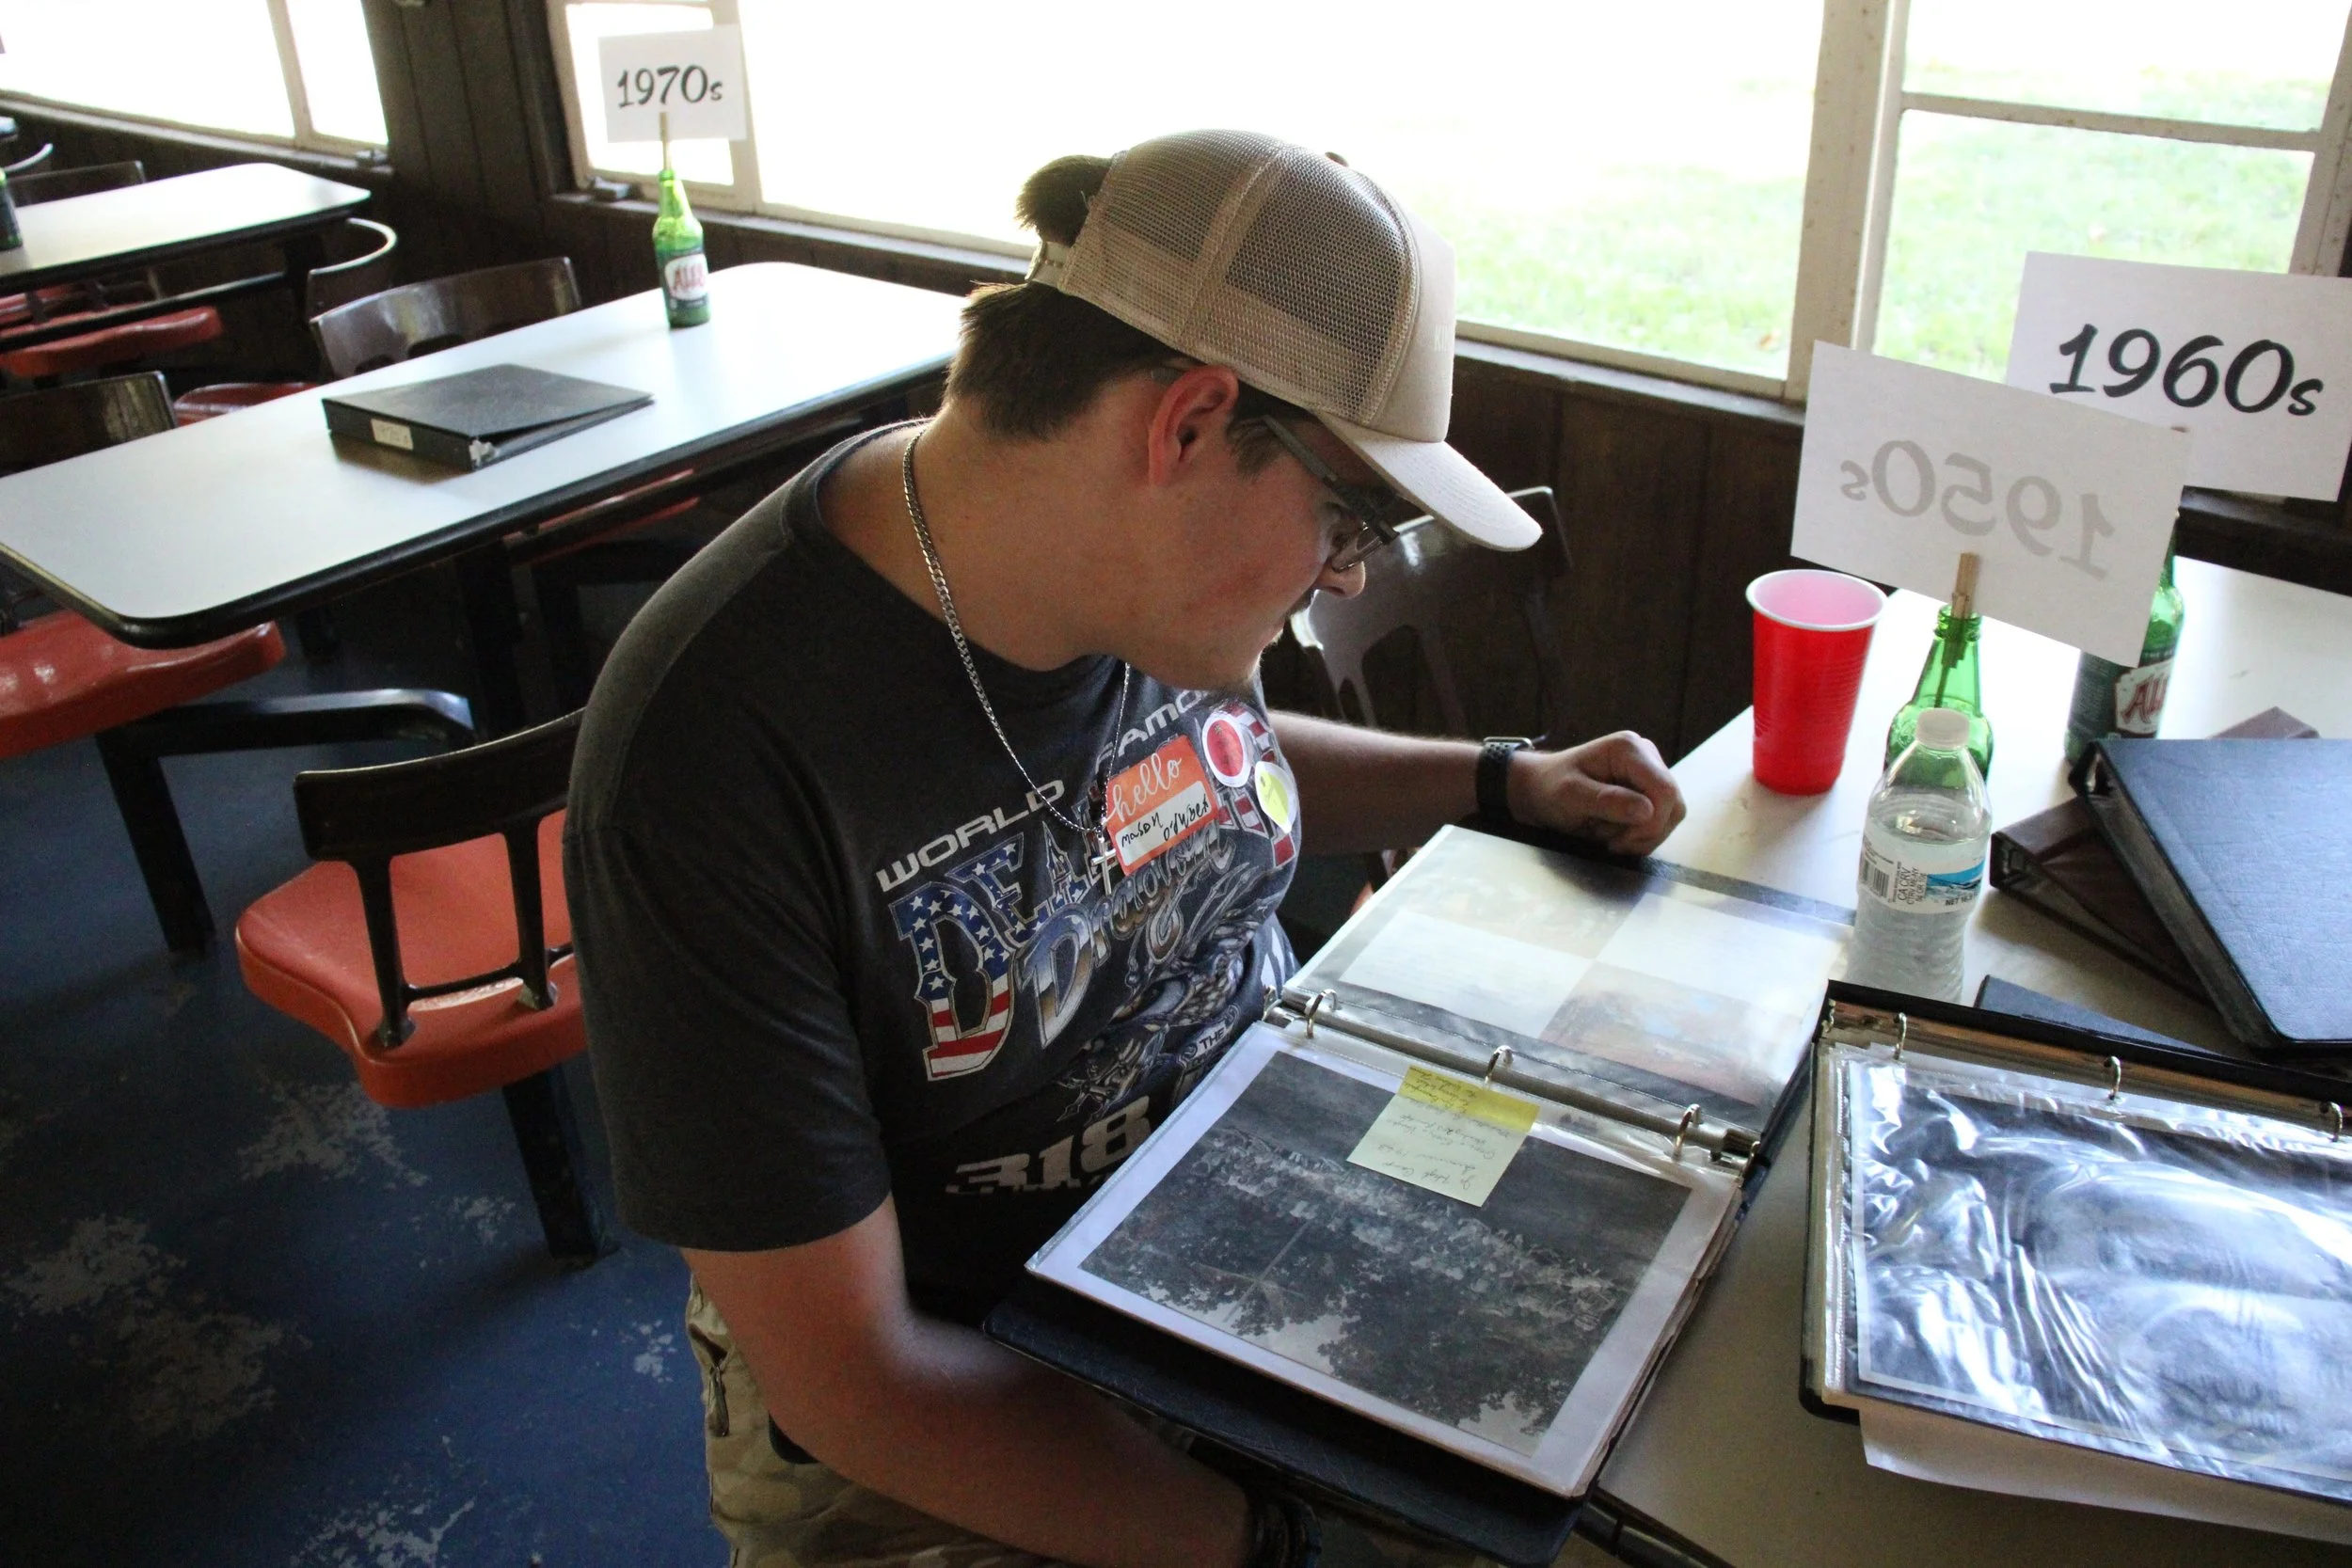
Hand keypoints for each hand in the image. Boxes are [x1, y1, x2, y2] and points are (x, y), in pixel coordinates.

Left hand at [1506, 731, 1685, 856]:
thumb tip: (1647, 811)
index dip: (1650, 824)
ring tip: (1607, 833)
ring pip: (1670, 816)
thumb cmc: (1549, 789)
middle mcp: (1646, 755)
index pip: (1664, 791)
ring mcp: (1650, 772)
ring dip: (1641, 835)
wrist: (1539, 790)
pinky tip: (1615, 833)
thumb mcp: (1570, 797)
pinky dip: (1640, 835)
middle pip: (1672, 805)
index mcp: (1629, 749)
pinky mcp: (1649, 790)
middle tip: (1609, 840)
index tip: (1617, 841)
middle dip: (1644, 832)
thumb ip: (1607, 802)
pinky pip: (1661, 820)